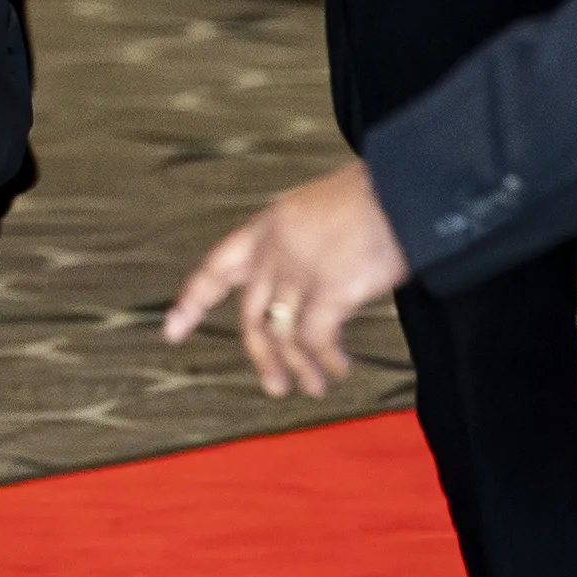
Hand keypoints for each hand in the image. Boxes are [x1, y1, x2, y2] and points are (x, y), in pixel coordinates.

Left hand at [162, 160, 411, 394]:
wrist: (404, 188)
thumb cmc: (372, 198)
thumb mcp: (315, 211)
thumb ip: (297, 245)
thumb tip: (301, 288)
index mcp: (266, 227)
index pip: (216, 267)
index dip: (192, 300)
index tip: (172, 330)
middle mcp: (274, 252)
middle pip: (252, 316)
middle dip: (262, 356)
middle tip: (274, 386)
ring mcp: (299, 273)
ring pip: (283, 336)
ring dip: (300, 368)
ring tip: (314, 388)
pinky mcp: (329, 292)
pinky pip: (315, 341)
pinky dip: (326, 361)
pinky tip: (338, 370)